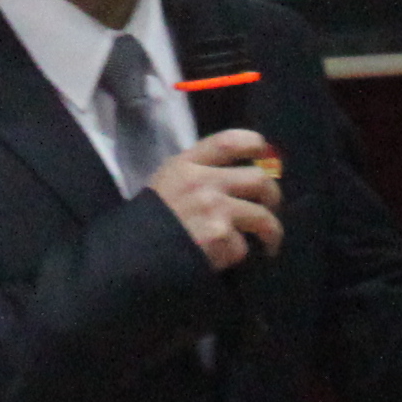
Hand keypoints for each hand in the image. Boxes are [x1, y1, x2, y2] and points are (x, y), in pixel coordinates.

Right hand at [150, 130, 284, 272]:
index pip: (229, 141)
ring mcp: (213, 208)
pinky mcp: (219, 237)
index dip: (253, 144)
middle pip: (258, 179)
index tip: (263, 155)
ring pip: (262, 216)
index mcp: (186, 164)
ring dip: (271, 233)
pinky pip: (243, 247)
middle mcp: (203, 182)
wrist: (129, 258)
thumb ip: (196, 174)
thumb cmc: (147, 223)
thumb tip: (238, 176)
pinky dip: (238, 256)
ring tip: (269, 244)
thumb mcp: (165, 183)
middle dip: (272, 196)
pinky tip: (227, 260)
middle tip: (270, 208)